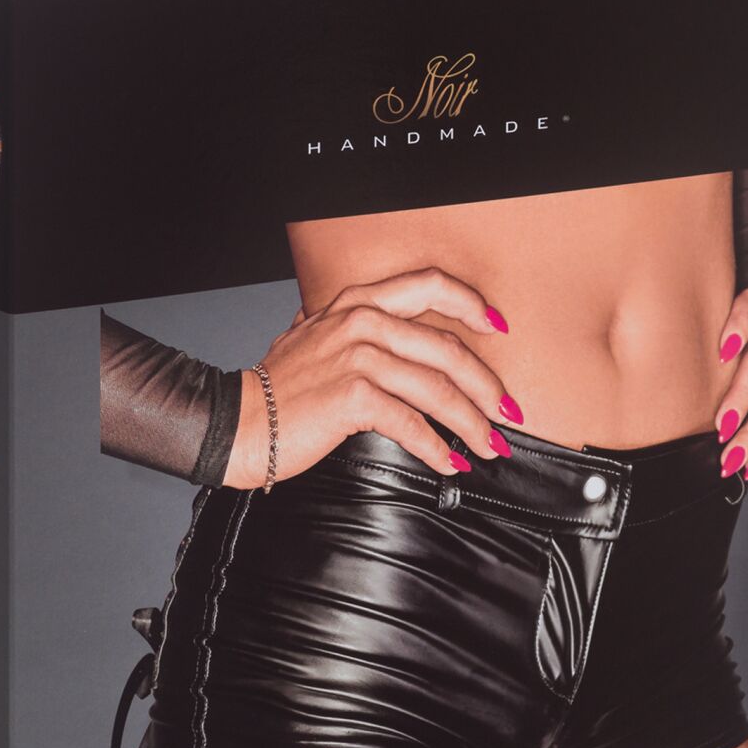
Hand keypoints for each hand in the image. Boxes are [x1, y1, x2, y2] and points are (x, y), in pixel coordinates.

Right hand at [224, 269, 522, 488]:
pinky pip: (411, 422)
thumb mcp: (311, 337)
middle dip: (486, 385)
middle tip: (508, 413)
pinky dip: (437, 447)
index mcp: (357, 302)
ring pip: (437, 389)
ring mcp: (357, 357)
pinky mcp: (353, 397)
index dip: (470, 304)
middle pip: (447, 348)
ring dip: (472, 423)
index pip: (428, 286)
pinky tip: (450, 462)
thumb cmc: (277, 390)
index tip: (499, 327)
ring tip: (491, 446)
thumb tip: (379, 333)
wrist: (238, 422)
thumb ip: (344, 326)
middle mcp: (361, 321)